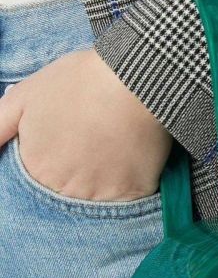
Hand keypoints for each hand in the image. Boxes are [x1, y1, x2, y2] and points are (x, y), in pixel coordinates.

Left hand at [0, 48, 172, 200]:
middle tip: (92, 135)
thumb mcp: (24, 96)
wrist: (132, 80)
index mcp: (37, 169)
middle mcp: (64, 190)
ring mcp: (99, 196)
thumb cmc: (78, 82)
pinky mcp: (132, 195)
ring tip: (111, 141)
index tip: (69, 136)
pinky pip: (130, 197)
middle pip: (69, 188)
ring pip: (98, 194)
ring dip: (103, 175)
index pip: (41, 177)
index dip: (56, 154)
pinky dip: (130, 179)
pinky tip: (130, 153)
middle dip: (77, 166)